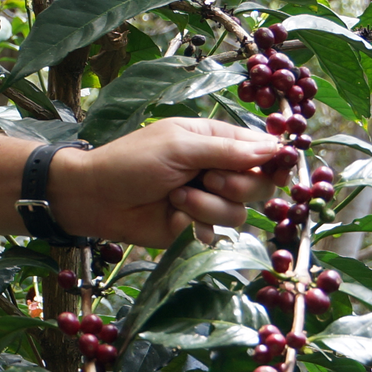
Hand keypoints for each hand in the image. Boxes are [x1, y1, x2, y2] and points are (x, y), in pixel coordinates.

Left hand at [48, 118, 278, 246]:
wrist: (93, 198)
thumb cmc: (130, 162)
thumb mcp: (178, 147)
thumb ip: (225, 150)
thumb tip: (274, 149)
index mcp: (215, 140)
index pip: (262, 149)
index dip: (275, 160)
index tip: (278, 169)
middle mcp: (216, 169)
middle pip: (260, 184)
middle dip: (237, 185)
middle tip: (207, 180)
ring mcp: (207, 199)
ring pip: (239, 212)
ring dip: (208, 206)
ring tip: (176, 198)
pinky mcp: (194, 225)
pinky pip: (217, 230)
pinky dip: (198, 225)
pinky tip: (176, 217)